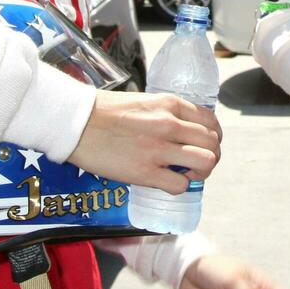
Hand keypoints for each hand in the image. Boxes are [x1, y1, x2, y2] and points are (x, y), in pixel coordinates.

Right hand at [69, 90, 221, 192]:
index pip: (211, 121)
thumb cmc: (103, 111)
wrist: (76, 123)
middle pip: (212, 143)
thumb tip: (178, 129)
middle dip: (211, 156)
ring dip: (201, 172)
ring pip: (205, 162)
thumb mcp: (143, 101)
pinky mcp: (145, 172)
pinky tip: (169, 182)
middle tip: (198, 163)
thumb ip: (165, 113)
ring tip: (188, 174)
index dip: (213, 136)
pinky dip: (180, 187)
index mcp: (170, 105)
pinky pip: (180, 185)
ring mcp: (159, 149)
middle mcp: (170, 125)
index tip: (206, 144)